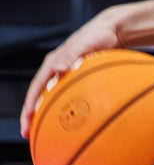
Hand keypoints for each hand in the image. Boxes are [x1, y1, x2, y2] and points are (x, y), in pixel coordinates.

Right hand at [20, 18, 122, 137]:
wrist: (115, 30)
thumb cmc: (99, 34)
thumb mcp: (84, 43)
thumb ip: (71, 55)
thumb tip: (59, 68)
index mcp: (53, 63)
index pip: (36, 87)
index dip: (29, 105)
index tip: (26, 121)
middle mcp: (57, 69)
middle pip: (40, 95)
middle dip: (33, 115)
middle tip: (28, 134)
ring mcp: (67, 74)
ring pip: (53, 97)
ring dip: (48, 114)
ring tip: (46, 132)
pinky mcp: (79, 77)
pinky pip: (69, 95)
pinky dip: (68, 107)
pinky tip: (76, 121)